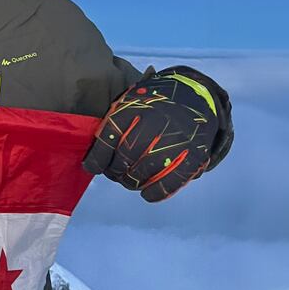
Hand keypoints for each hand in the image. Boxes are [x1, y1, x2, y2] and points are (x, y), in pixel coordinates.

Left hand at [82, 65, 231, 202]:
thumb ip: (113, 123)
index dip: (97, 158)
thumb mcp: (131, 100)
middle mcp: (153, 124)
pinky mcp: (191, 158)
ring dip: (131, 182)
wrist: (196, 97)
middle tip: (114, 173)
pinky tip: (147, 191)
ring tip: (130, 179)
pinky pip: (167, 184)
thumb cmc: (154, 104)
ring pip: (142, 174)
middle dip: (114, 172)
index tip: (92, 167)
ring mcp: (173, 142)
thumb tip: (92, 156)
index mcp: (134, 108)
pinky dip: (153, 192)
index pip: (108, 138)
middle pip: (123, 159)